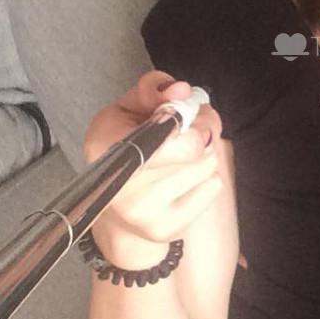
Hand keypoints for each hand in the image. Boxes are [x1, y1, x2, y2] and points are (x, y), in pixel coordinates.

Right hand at [84, 71, 227, 265]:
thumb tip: (180, 89)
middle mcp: (121, 184)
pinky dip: (208, 179)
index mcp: (106, 146)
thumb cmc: (126, 150)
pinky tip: (188, 180)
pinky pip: (212, 188)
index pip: (160, 131)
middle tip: (195, 129)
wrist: (119, 212)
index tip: (183, 111)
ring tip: (187, 155)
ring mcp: (143, 211)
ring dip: (206, 153)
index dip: (182, 116)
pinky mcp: (165, 229)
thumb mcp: (127, 111)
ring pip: (207, 165)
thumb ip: (151, 91)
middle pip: (192, 148)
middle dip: (202, 131)